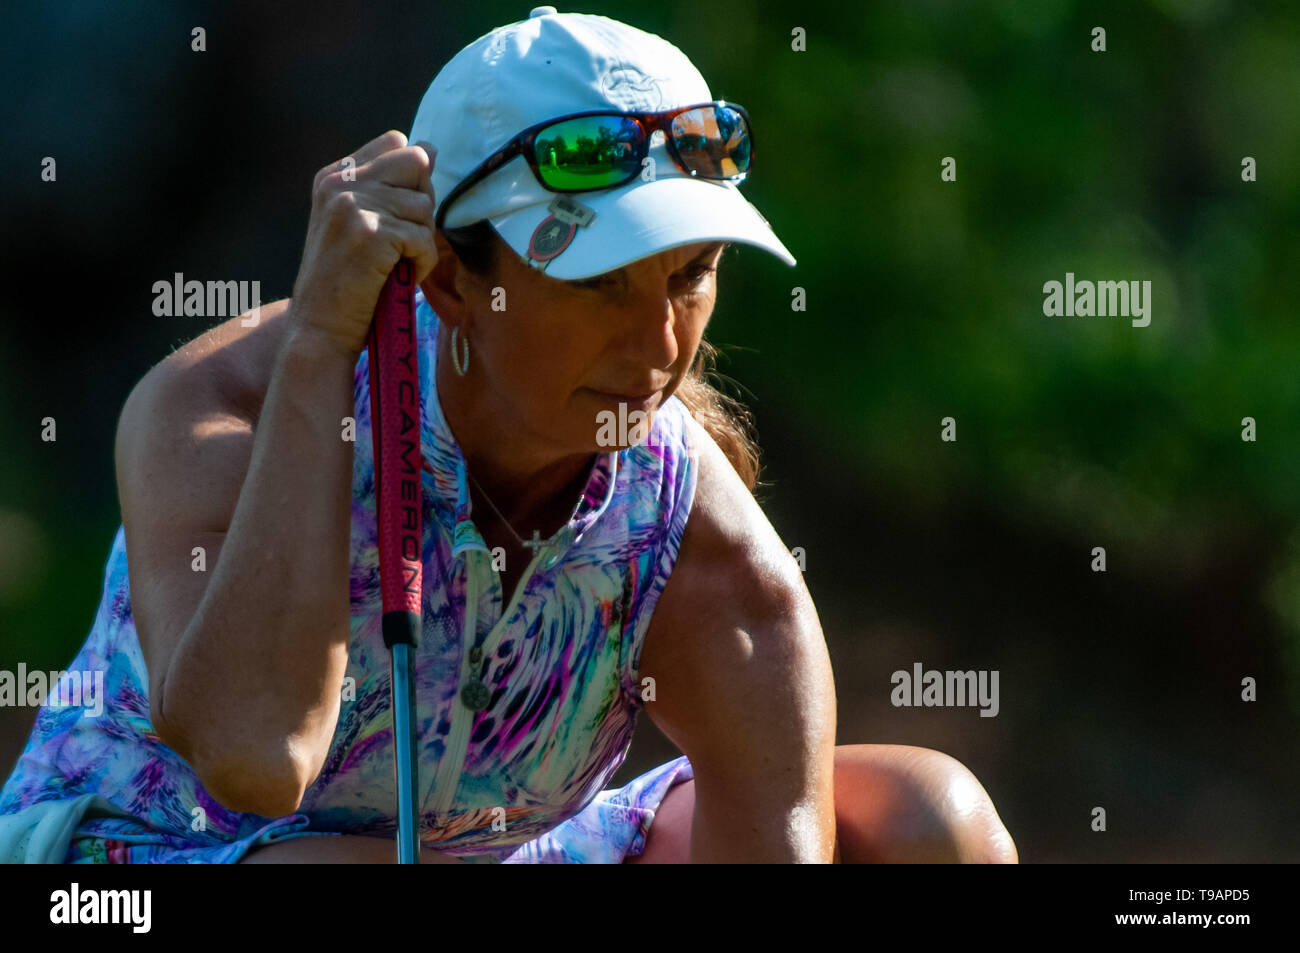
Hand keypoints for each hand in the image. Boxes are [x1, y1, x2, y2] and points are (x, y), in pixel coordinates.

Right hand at [289, 130, 437, 357]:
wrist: (320, 329)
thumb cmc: (347, 283)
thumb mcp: (357, 224)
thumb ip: (387, 188)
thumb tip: (431, 150)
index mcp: (334, 175)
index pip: (397, 143)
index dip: (411, 179)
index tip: (396, 217)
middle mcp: (339, 182)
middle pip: (416, 161)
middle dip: (422, 202)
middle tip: (402, 240)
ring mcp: (352, 205)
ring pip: (424, 205)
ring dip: (421, 241)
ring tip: (394, 265)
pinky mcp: (370, 233)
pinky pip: (425, 238)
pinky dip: (423, 264)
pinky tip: (400, 278)